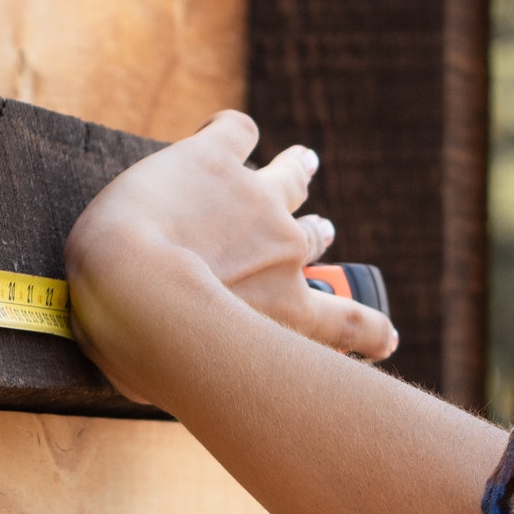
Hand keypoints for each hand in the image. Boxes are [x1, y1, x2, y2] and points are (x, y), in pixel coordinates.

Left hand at [65, 111, 399, 406]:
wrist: (129, 283)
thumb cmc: (143, 348)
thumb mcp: (178, 382)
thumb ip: (186, 376)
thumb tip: (157, 381)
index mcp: (286, 312)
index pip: (349, 324)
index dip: (372, 329)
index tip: (385, 337)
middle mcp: (284, 252)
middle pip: (314, 239)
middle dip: (317, 235)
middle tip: (320, 231)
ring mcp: (254, 199)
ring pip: (291, 176)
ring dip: (297, 169)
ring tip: (303, 163)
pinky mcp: (215, 158)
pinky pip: (237, 131)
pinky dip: (234, 132)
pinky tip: (227, 130)